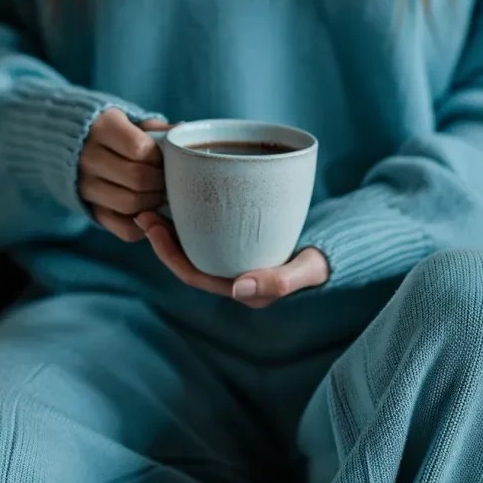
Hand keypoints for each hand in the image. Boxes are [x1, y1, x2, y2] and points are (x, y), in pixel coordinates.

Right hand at [79, 108, 169, 242]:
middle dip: (161, 182)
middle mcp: (88, 158)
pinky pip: (124, 229)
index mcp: (102, 128)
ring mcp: (86, 187)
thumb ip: (159, 130)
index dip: (160, 158)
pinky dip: (144, 224)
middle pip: (137, 179)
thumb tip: (184, 135)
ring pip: (130, 205)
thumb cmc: (120, 133)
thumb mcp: (136, 123)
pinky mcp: (92, 211)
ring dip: (154, 202)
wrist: (79, 147)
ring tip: (160, 193)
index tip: (165, 159)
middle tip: (169, 180)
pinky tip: (151, 211)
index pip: (140, 149)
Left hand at [134, 212, 329, 307]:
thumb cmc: (321, 260)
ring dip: (173, 226)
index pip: (193, 274)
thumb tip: (237, 288)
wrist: (337, 248)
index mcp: (239, 288)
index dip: (168, 253)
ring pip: (196, 245)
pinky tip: (183, 193)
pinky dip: (193, 215)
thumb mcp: (306, 270)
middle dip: (162, 237)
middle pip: (187, 259)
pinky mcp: (240, 239)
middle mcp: (232, 276)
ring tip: (154, 199)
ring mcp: (235, 257)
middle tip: (145, 209)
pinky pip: (210, 230)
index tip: (153, 226)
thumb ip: (278, 281)